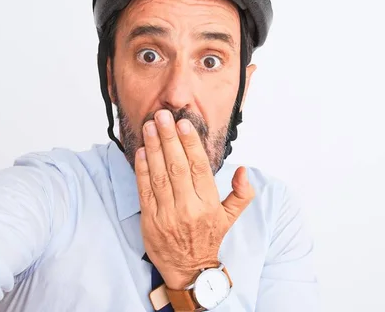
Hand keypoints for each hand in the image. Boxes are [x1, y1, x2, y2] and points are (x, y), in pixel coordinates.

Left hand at [134, 109, 254, 289]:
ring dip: (153, 148)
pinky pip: (145, 190)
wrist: (189, 268)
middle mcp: (188, 208)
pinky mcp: (150, 220)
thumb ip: (241, 193)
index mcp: (208, 204)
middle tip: (162, 116)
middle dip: (169, 138)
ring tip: (150, 127)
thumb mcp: (230, 216)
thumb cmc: (208, 237)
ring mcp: (167, 214)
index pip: (199, 167)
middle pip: (177, 167)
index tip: (183, 123)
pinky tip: (141, 151)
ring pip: (159, 176)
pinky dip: (142, 169)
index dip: (190, 144)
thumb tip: (243, 170)